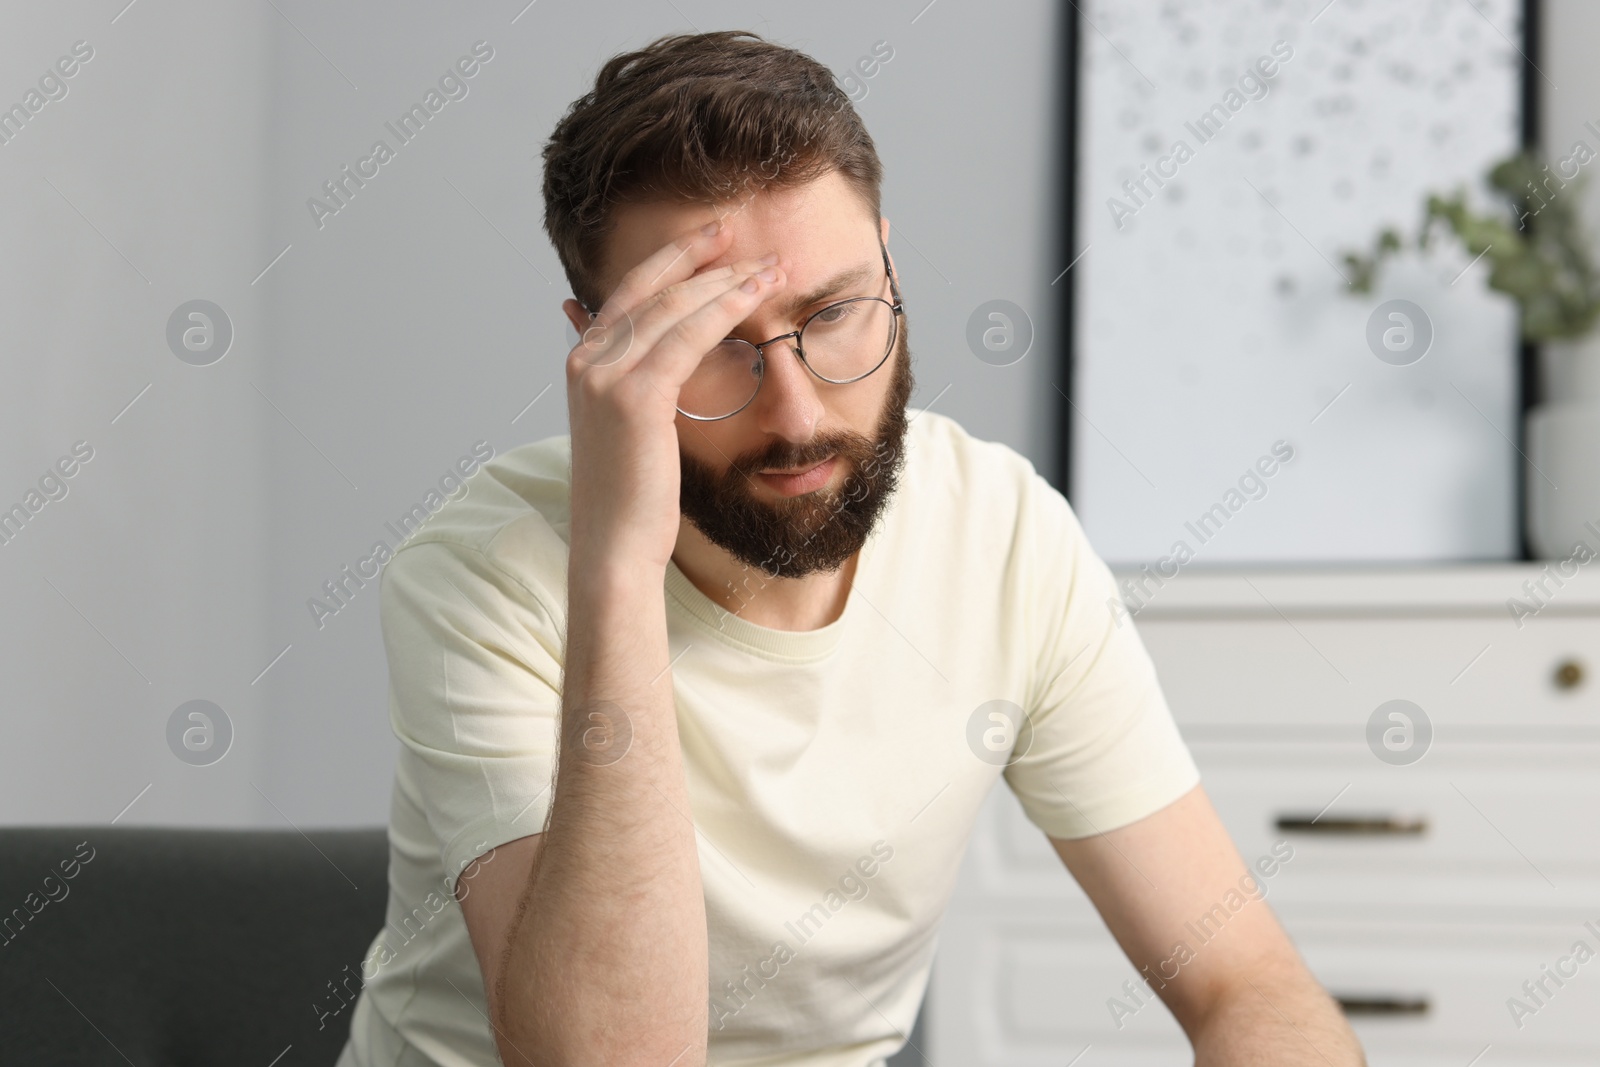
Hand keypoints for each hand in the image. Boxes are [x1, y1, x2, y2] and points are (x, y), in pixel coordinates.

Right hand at [563, 220, 785, 572]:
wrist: (614, 548)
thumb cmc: (631, 498)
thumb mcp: (626, 431)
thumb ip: (632, 386)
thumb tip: (648, 362)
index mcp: (583, 363)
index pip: (630, 292)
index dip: (672, 260)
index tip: (713, 239)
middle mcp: (587, 361)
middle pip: (652, 288)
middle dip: (702, 257)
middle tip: (747, 237)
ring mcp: (605, 376)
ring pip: (674, 306)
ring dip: (726, 280)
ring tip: (768, 266)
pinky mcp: (634, 397)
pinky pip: (688, 336)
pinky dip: (725, 309)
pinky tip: (756, 297)